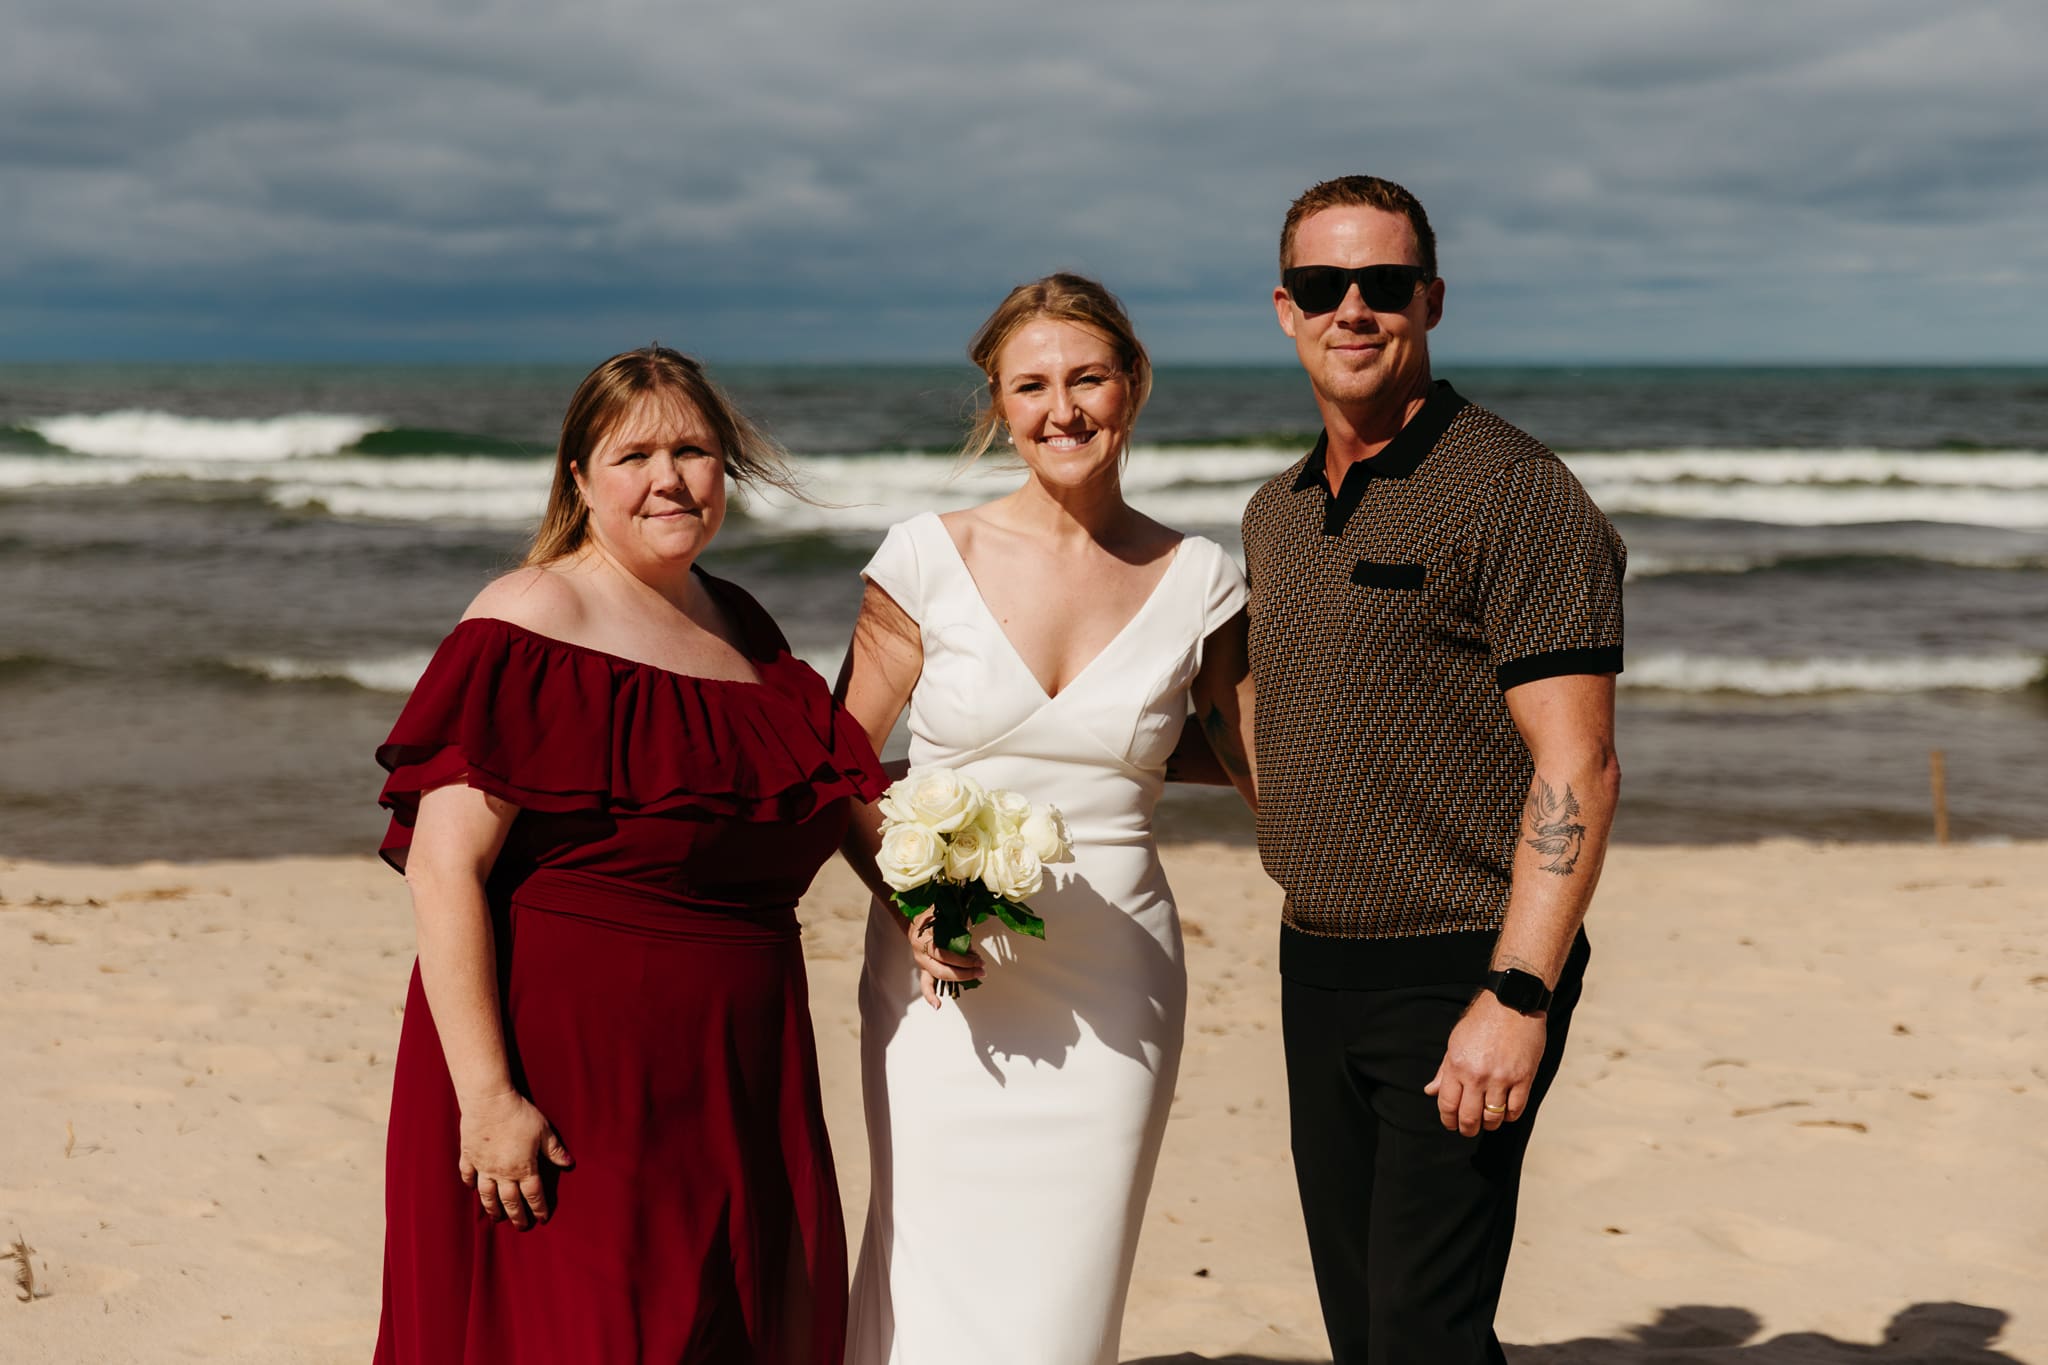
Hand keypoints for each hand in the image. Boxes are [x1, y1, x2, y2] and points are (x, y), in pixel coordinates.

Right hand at [458, 1089, 572, 1228]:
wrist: (489, 1102)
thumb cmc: (520, 1115)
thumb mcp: (544, 1131)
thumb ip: (555, 1150)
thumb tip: (569, 1164)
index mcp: (524, 1168)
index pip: (534, 1195)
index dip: (540, 1209)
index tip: (543, 1219)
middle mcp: (503, 1173)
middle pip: (510, 1201)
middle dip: (517, 1217)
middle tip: (521, 1227)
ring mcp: (483, 1167)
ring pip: (487, 1195)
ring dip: (492, 1209)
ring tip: (497, 1218)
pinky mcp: (469, 1156)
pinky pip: (468, 1176)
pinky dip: (470, 1185)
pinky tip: (473, 1190)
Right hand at [904, 906, 984, 1009]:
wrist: (913, 920)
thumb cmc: (931, 916)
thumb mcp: (944, 917)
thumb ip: (957, 931)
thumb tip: (972, 951)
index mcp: (924, 938)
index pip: (944, 954)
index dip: (963, 959)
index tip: (978, 959)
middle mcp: (921, 952)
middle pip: (942, 968)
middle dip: (964, 971)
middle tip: (981, 969)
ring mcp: (922, 962)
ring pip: (937, 976)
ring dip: (958, 979)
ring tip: (976, 978)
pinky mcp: (924, 969)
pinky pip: (926, 985)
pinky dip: (930, 996)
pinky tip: (938, 1006)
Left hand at [1423, 993, 1546, 1136]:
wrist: (1511, 1003)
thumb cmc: (1482, 1020)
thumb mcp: (1455, 1042)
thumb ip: (1444, 1071)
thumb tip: (1431, 1091)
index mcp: (1457, 1066)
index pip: (1447, 1104)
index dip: (1448, 1120)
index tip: (1450, 1124)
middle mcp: (1477, 1075)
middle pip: (1469, 1117)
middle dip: (1467, 1129)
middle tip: (1468, 1129)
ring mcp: (1502, 1078)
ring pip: (1493, 1117)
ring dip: (1489, 1124)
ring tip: (1488, 1121)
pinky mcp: (1523, 1078)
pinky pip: (1515, 1109)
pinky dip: (1509, 1116)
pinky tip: (1505, 1111)